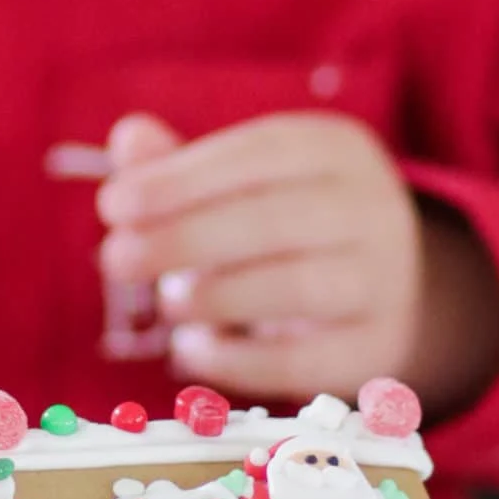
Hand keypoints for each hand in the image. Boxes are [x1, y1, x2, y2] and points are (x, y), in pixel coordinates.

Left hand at [95, 111, 498, 420]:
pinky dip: (237, 360)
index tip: (113, 206)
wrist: (386, 288)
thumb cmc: (288, 223)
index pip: (259, 154)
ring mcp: (382, 280)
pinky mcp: (375, 347)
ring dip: (217, 296)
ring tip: (169, 303)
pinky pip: (304, 359)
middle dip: (186, 238)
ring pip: (298, 287)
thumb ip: (181, 165)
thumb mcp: (241, 183)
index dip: (181, 180)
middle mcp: (370, 207)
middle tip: (116, 259)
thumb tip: (129, 138)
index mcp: (334, 150)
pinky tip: (192, 348)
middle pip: (277, 219)